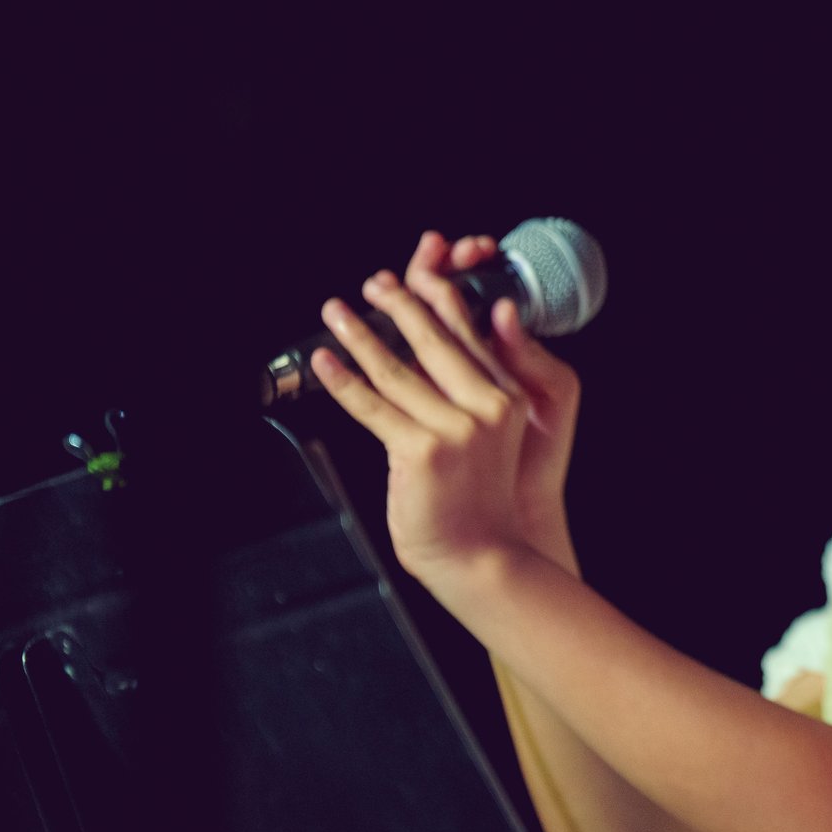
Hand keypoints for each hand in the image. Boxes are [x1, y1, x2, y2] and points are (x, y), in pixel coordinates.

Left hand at [310, 231, 580, 583]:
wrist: (481, 554)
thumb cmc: (479, 498)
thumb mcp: (494, 435)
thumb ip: (474, 389)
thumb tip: (445, 343)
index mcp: (506, 398)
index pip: (469, 334)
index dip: (438, 299)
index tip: (412, 277)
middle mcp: (486, 407)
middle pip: (434, 342)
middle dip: (398, 305)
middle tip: (372, 283)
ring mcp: (455, 429)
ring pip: (397, 370)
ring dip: (360, 335)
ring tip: (336, 312)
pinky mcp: (421, 451)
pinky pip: (373, 407)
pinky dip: (343, 381)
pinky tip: (325, 362)